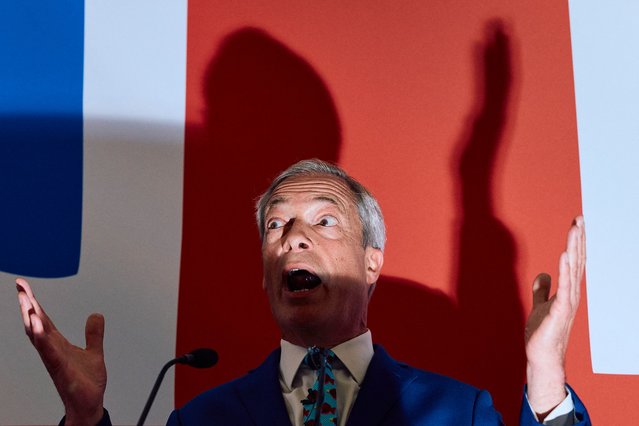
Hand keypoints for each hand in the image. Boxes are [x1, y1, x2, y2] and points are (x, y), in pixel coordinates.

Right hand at [16, 278, 106, 425]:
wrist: (89, 405)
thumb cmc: (85, 382)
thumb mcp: (94, 351)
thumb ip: (93, 333)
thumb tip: (96, 315)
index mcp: (57, 344)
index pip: (43, 319)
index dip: (33, 302)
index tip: (23, 287)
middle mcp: (52, 350)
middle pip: (36, 324)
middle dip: (27, 305)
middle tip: (20, 287)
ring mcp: (54, 359)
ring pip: (39, 336)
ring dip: (32, 319)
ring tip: (26, 302)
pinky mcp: (61, 369)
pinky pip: (49, 352)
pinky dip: (43, 339)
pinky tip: (37, 327)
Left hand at [524, 216, 584, 418]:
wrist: (542, 356)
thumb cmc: (543, 333)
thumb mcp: (540, 305)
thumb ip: (542, 290)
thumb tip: (543, 274)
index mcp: (568, 291)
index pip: (574, 262)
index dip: (576, 243)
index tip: (578, 224)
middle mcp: (572, 294)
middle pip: (577, 261)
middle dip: (579, 239)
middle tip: (581, 218)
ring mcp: (568, 302)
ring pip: (573, 269)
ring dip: (574, 248)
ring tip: (576, 229)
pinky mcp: (559, 310)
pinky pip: (564, 286)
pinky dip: (565, 269)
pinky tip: (565, 254)